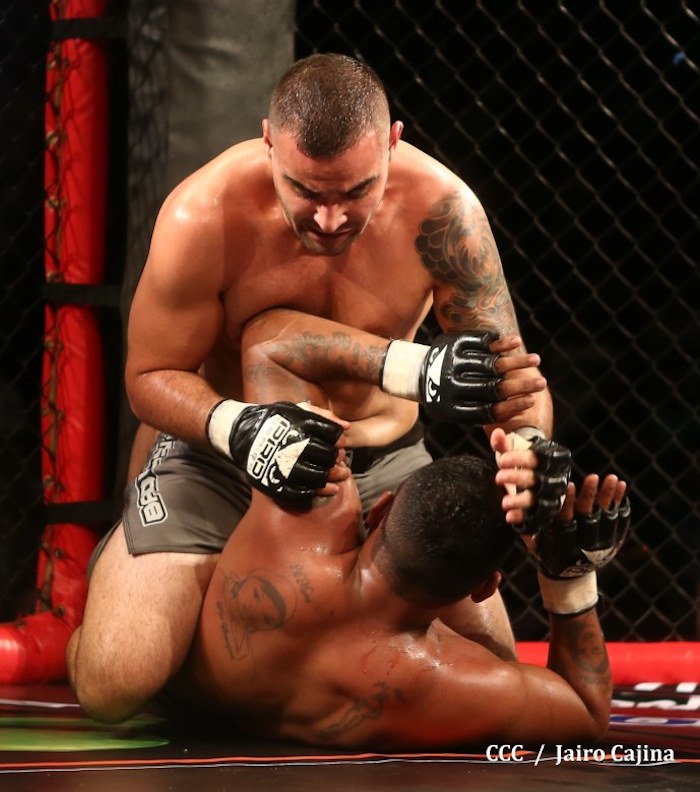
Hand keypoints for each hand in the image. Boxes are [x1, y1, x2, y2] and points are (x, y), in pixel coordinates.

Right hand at [229, 401, 344, 506]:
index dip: (339, 440)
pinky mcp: (277, 483)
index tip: (339, 444)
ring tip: (342, 476)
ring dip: (333, 477)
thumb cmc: (275, 421)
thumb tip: (346, 427)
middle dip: (337, 459)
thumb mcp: (296, 410)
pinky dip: (318, 493)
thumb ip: (323, 416)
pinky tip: (329, 489)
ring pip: (318, 476)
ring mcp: (285, 467)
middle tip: (339, 460)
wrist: (243, 433)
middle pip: (327, 456)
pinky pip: (301, 493)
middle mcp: (293, 446)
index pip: (331, 434)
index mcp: (299, 426)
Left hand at [381, 332, 545, 423]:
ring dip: (515, 361)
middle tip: (542, 384)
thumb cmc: (446, 395)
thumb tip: (517, 417)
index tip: (532, 402)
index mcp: (450, 408)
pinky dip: (499, 343)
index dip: (512, 406)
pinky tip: (516, 343)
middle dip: (520, 386)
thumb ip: (480, 413)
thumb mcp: (455, 409)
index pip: (486, 410)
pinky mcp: (454, 343)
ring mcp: (452, 362)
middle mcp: (450, 385)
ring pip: (490, 364)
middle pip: (492, 388)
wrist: (416, 370)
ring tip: (536, 360)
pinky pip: (480, 343)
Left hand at [492, 428, 570, 530]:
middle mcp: (556, 477)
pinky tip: (510, 517)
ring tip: (505, 503)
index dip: (519, 459)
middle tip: (498, 477)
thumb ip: (503, 442)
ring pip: (540, 500)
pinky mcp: (543, 509)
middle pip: (539, 479)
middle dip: (517, 478)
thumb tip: (497, 433)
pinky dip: (524, 517)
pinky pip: (537, 516)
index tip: (502, 460)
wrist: (525, 469)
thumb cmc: (518, 456)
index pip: (537, 458)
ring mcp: (551, 495)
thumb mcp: (511, 448)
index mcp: (551, 458)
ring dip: (521, 501)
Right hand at [528, 473, 629, 614]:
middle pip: (588, 516)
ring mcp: (601, 541)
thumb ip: (525, 527)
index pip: (566, 519)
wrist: (571, 574)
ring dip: (609, 496)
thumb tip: (508, 513)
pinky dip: (621, 501)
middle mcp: (583, 542)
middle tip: (592, 476)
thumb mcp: (535, 543)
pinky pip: (620, 519)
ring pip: (606, 517)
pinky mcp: (614, 539)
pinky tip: (622, 485)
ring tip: (612, 477)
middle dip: (590, 496)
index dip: (568, 502)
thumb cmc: (548, 551)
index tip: (568, 485)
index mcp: (563, 540)